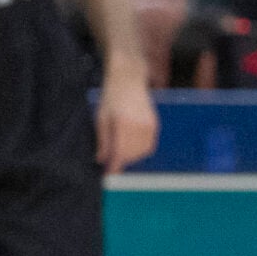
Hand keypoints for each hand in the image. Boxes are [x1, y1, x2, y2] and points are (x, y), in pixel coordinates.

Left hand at [94, 56, 157, 171]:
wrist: (129, 79)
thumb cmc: (111, 97)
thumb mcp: (101, 118)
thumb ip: (103, 140)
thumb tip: (102, 159)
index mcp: (123, 124)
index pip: (120, 152)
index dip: (115, 166)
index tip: (109, 175)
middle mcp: (139, 125)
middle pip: (132, 154)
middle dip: (122, 161)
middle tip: (112, 163)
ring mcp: (150, 125)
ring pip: (142, 151)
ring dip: (132, 156)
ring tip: (121, 153)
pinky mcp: (155, 124)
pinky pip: (149, 145)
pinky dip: (140, 150)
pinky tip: (131, 147)